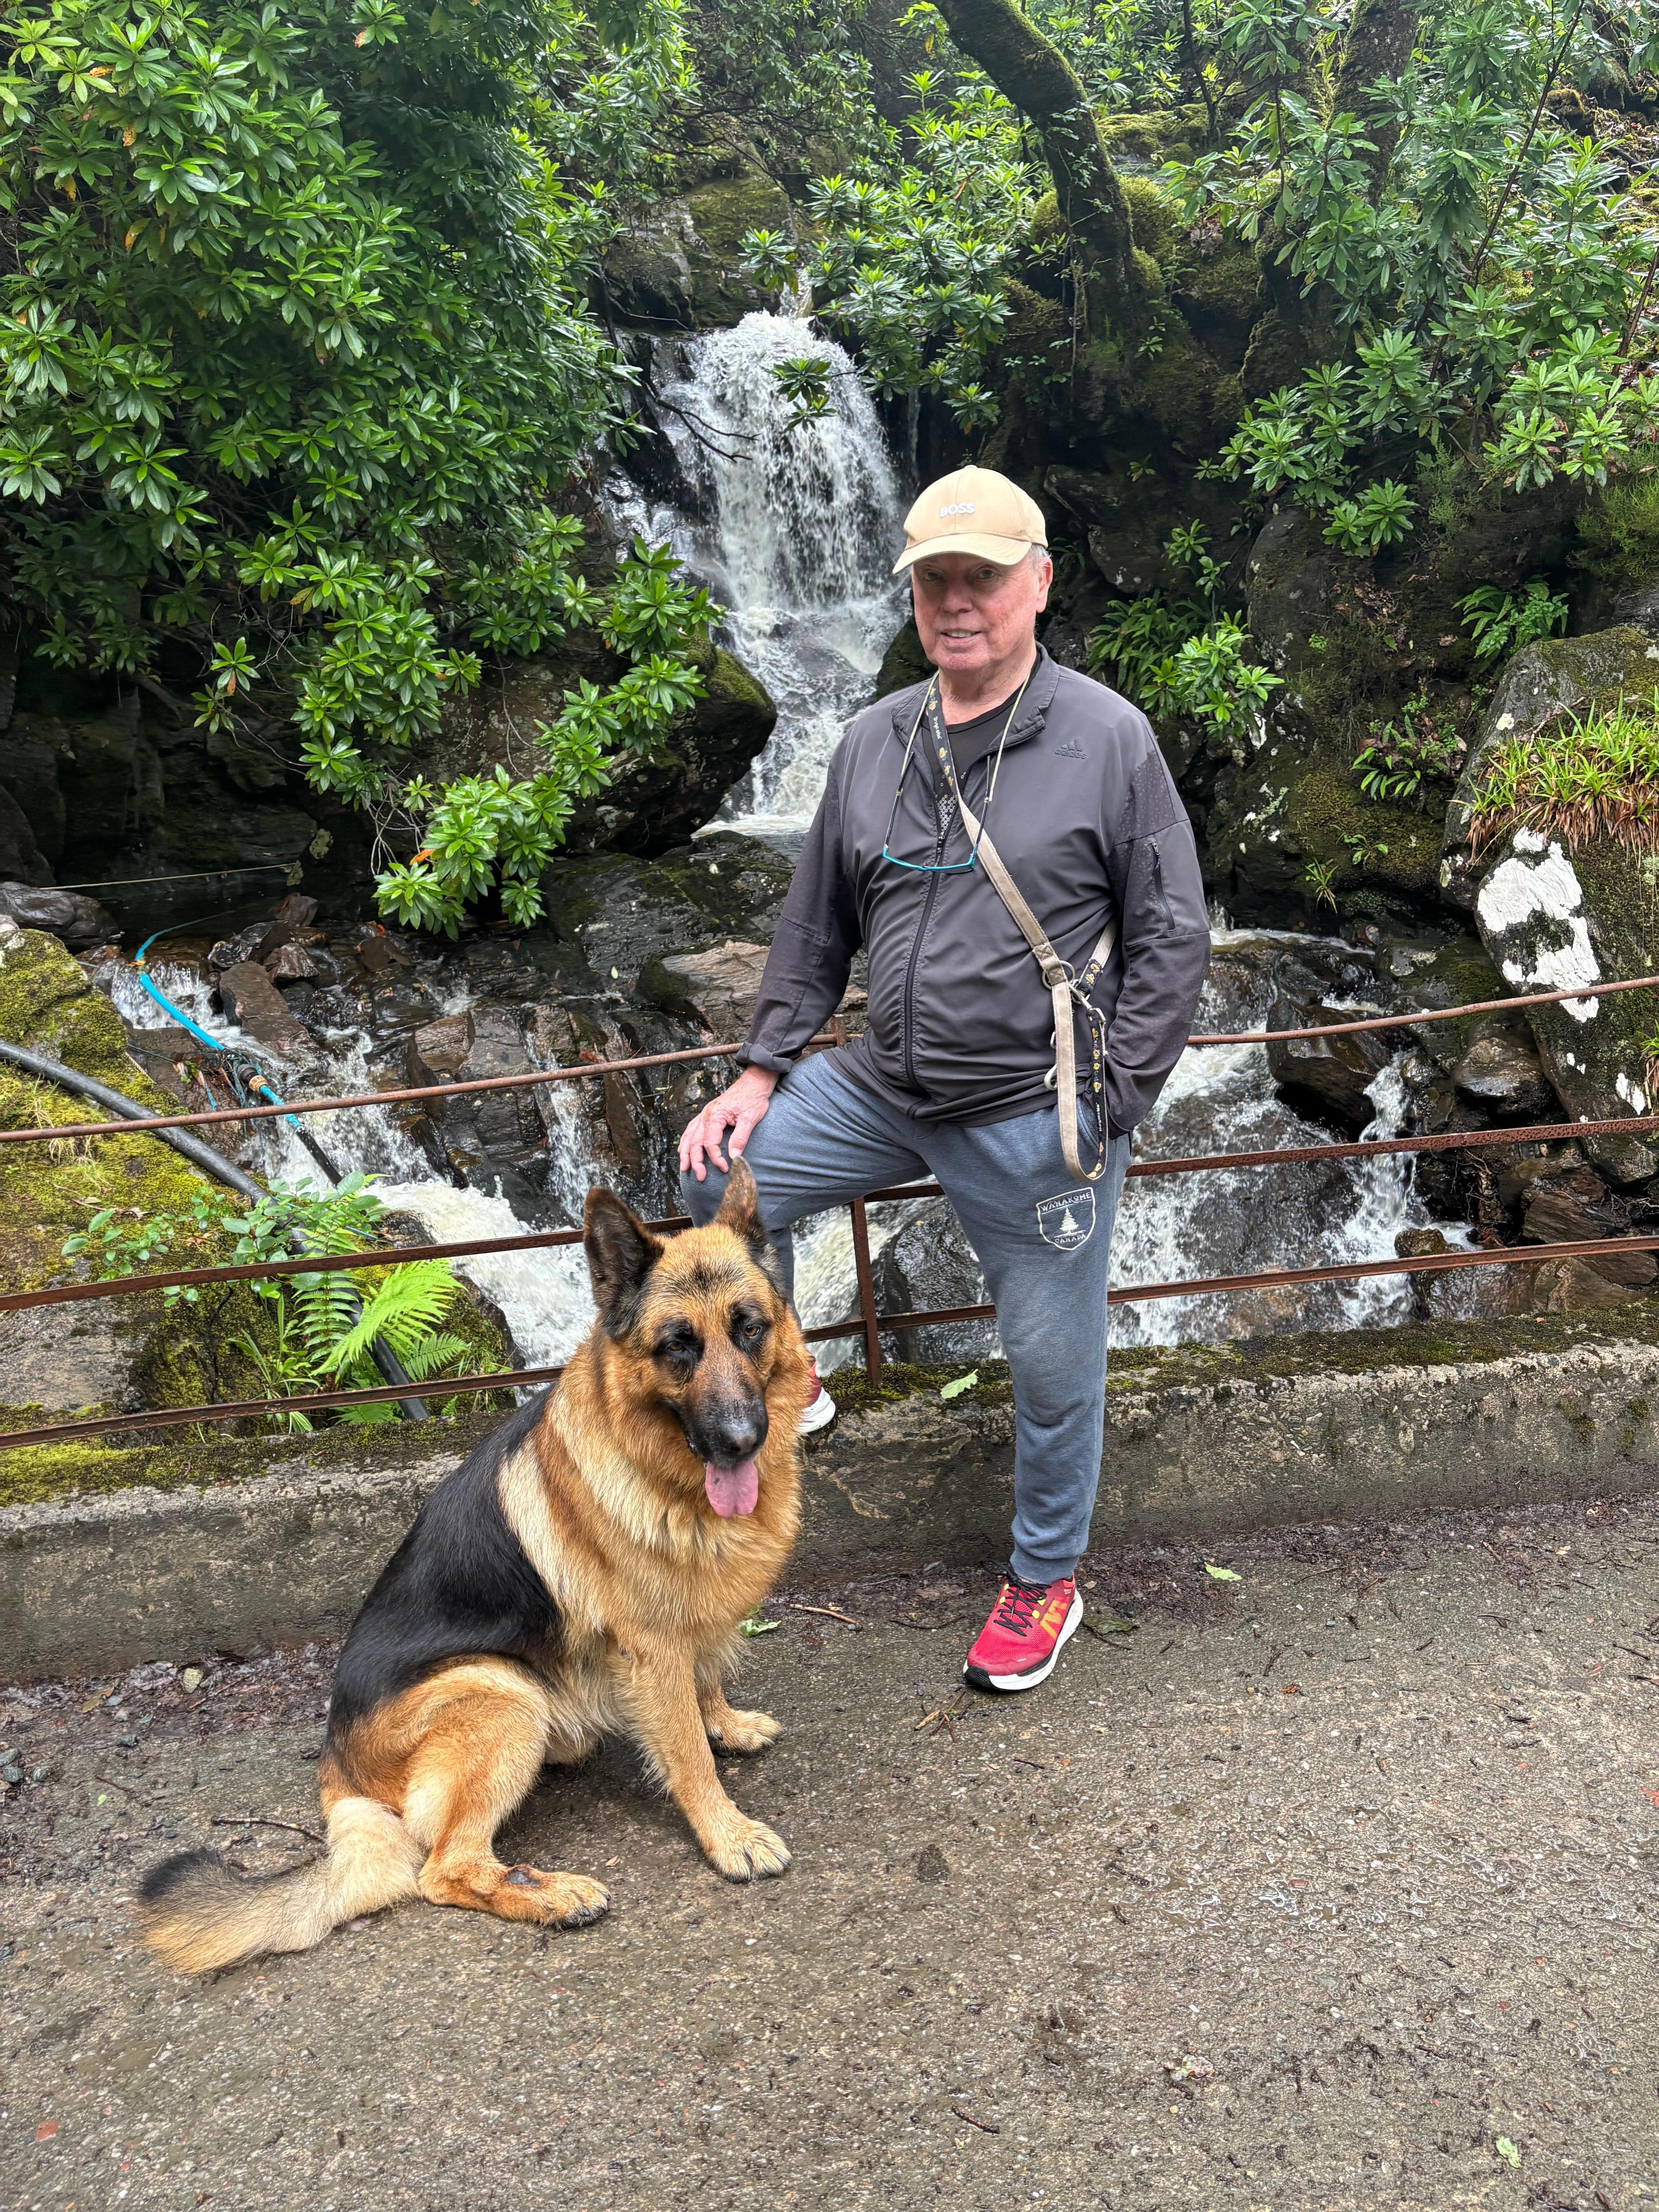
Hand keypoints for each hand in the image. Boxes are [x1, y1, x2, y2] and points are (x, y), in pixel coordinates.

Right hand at [679, 1065, 777, 1179]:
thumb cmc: (753, 1098)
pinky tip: (684, 1148)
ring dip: (685, 1152)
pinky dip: (686, 1140)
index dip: (715, 1158)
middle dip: (695, 1161)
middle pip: (695, 1142)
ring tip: (684, 1167)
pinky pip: (691, 1128)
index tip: (724, 1167)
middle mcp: (706, 1115)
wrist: (754, 1083)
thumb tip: (734, 1156)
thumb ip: (740, 1137)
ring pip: (689, 1135)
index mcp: (715, 1116)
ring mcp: (705, 1114)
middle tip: (700, 1176)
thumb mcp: (750, 1118)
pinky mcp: (707, 1114)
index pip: (710, 1143)